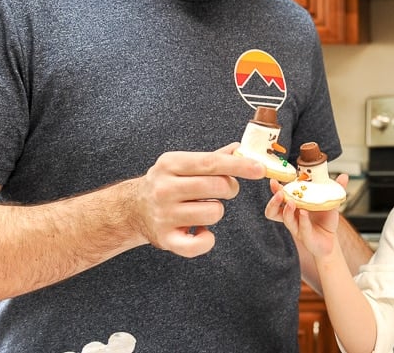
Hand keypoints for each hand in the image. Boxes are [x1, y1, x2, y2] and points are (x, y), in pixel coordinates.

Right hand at [132, 142, 264, 257]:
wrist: (133, 208)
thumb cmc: (168, 183)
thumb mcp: (183, 164)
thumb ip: (213, 157)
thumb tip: (240, 148)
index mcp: (171, 163)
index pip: (211, 163)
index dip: (239, 166)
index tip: (260, 169)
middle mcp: (164, 188)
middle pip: (217, 187)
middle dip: (229, 188)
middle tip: (223, 191)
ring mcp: (163, 214)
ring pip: (214, 212)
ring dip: (216, 211)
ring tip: (202, 208)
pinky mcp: (165, 238)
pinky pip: (198, 244)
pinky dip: (206, 240)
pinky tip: (201, 232)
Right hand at [265, 174, 346, 258]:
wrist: (330, 239)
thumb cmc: (325, 220)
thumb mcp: (330, 202)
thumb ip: (335, 189)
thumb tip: (343, 176)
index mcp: (295, 205)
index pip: (280, 196)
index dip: (275, 189)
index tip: (274, 181)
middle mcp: (292, 216)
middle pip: (273, 210)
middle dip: (274, 201)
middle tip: (279, 193)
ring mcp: (297, 226)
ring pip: (285, 219)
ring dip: (286, 210)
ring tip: (291, 202)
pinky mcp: (304, 236)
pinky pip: (301, 227)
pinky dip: (303, 219)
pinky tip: (304, 213)